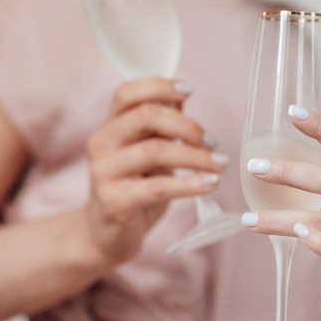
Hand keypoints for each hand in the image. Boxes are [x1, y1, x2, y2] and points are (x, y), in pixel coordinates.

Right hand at [84, 78, 227, 265]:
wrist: (106, 234)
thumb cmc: (133, 187)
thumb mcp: (146, 152)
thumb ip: (160, 126)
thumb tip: (182, 96)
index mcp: (109, 125)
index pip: (127, 92)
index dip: (159, 86)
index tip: (190, 90)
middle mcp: (100, 143)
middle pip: (145, 116)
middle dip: (187, 125)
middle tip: (213, 141)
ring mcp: (103, 172)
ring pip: (154, 151)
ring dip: (195, 156)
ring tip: (220, 164)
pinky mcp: (113, 201)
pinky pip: (157, 187)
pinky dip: (189, 184)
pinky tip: (210, 184)